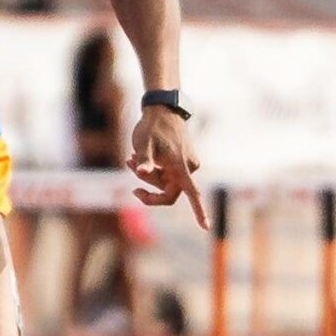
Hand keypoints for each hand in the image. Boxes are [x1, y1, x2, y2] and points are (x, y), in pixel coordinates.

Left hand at [128, 106, 207, 228]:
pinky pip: (166, 174)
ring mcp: (185, 165)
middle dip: (149, 186)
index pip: (192, 194)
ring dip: (147, 175)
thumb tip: (142, 171)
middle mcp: (187, 168)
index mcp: (181, 166)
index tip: (206, 227)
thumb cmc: (153, 126)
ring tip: (130, 158)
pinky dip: (152, 169)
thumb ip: (144, 159)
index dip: (199, 211)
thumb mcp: (143, 143)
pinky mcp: (181, 161)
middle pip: (169, 192)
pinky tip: (137, 155)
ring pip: (165, 182)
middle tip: (130, 174)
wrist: (163, 108)